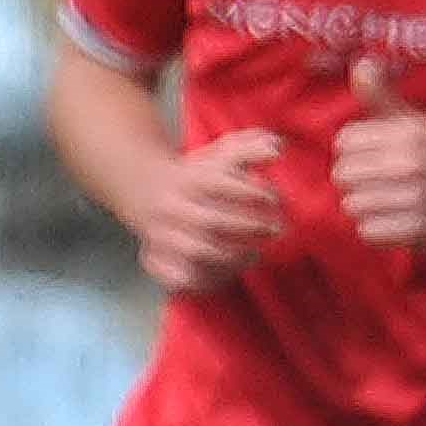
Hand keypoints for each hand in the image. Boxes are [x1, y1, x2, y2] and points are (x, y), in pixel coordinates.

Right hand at [137, 127, 286, 293]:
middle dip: (250, 228)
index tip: (276, 199)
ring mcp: (161, 236)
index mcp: (186, 180)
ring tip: (256, 254)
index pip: (222, 184)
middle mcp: (171, 208)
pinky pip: (182, 278)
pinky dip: (209, 278)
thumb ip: (252, 146)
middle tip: (276, 229)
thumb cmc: (197, 175)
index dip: (255, 193)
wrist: (146, 192)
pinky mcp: (156, 260)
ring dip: (233, 257)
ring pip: (197, 252)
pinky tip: (231, 271)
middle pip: (212, 222)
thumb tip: (279, 148)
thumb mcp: (222, 153)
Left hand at [332, 60, 425, 251]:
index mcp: (409, 134)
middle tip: (379, 183)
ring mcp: (415, 198)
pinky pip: (367, 231)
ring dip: (365, 207)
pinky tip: (395, 222)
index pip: (345, 141)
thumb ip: (381, 96)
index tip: (373, 156)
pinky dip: (376, 230)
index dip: (354, 151)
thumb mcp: (414, 123)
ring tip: (389, 202)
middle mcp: (413, 164)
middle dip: (355, 181)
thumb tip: (361, 63)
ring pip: (352, 204)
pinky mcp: (416, 230)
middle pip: (343, 175)